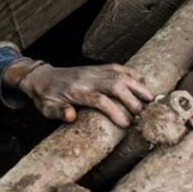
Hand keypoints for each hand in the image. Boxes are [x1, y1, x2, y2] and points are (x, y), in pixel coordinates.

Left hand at [15, 62, 153, 127]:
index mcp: (75, 91)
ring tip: (151, 99)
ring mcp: (93, 71)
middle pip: (115, 85)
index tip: (126, 124)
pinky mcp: (97, 68)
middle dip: (132, 99)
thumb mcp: (46, 108)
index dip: (114, 111)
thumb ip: (58, 112)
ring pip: (119, 74)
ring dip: (137, 86)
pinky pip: (117, 67)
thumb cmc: (46, 97)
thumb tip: (70, 116)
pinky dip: (131, 73)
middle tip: (142, 114)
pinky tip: (142, 82)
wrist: (41, 77)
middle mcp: (87, 79)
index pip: (99, 100)